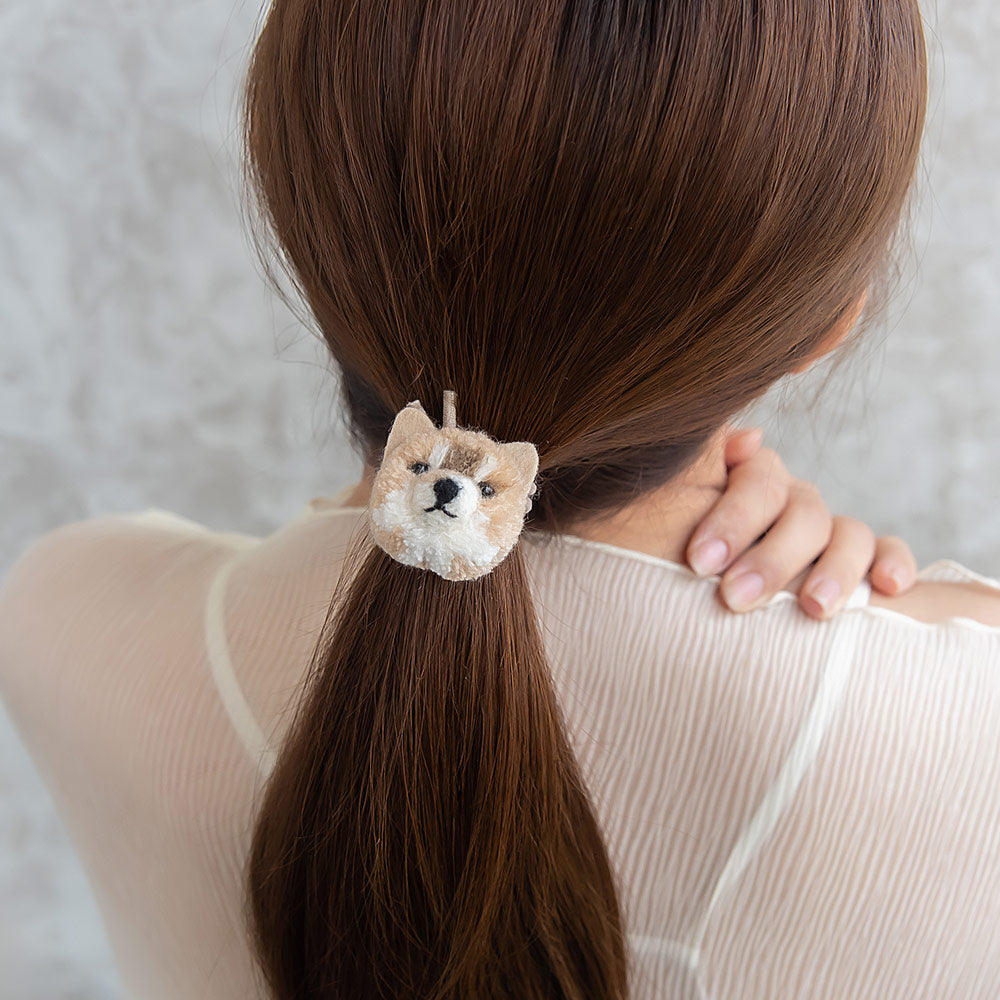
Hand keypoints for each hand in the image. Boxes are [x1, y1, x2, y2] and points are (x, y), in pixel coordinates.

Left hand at [685, 426, 917, 617]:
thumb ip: (704, 474)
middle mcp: (792, 504)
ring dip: (834, 570)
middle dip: (771, 559)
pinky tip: (888, 588)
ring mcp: (830, 534)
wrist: (699, 620)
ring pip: (849, 535)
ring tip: (814, 607)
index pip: (759, 482)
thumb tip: (749, 439)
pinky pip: (888, 554)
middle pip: (804, 513)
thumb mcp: (678, 522)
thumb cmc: (676, 571)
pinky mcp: (865, 566)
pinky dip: (893, 564)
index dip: (732, 520)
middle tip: (737, 597)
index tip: (701, 563)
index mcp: (748, 488)